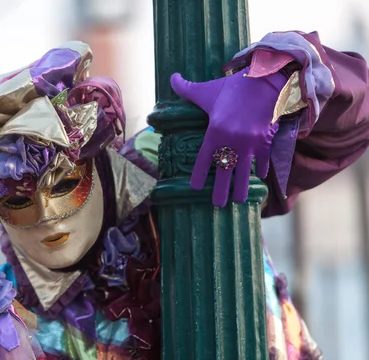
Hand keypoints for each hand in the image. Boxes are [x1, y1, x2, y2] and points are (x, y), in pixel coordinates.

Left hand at [170, 67, 286, 205]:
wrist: (266, 79)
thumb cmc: (233, 86)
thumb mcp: (207, 90)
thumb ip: (186, 88)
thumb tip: (171, 77)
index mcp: (215, 132)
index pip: (204, 159)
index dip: (200, 174)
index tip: (195, 187)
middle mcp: (232, 141)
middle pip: (225, 172)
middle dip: (221, 190)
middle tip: (218, 204)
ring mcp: (250, 143)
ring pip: (244, 172)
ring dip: (241, 188)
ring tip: (238, 201)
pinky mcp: (265, 141)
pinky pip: (262, 160)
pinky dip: (261, 169)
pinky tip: (258, 178)